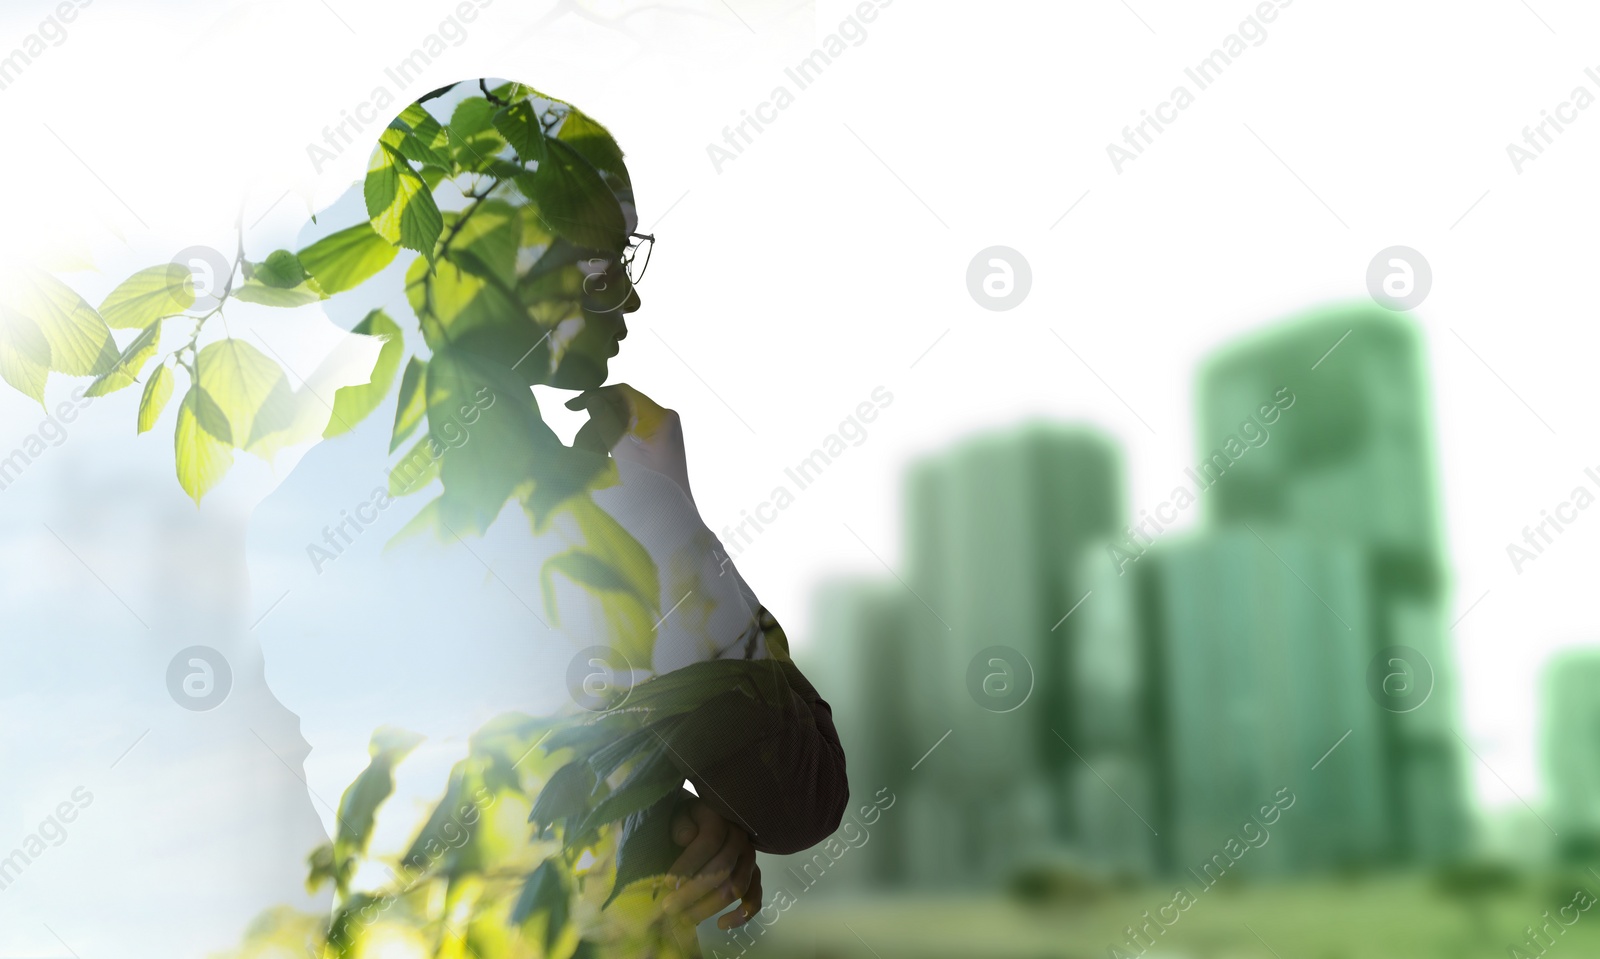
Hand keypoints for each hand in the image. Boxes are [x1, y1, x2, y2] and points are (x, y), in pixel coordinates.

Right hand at [567, 383, 692, 499]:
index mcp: (662, 417)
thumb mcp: (626, 457)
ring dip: (600, 431)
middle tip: (578, 440)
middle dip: (596, 419)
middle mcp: (663, 417)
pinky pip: (627, 432)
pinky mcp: (654, 442)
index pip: (624, 393)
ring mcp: (660, 429)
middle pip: (622, 406)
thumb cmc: (653, 491)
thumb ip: (609, 426)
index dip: (596, 395)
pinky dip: (610, 440)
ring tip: (584, 449)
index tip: (570, 407)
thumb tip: (592, 400)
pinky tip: (597, 452)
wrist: (672, 519)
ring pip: (622, 420)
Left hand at [663, 799, 761, 929]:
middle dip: (693, 892)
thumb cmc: (688, 823)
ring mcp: (750, 860)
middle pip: (722, 869)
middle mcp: (740, 839)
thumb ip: (681, 825)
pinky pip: (755, 899)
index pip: (708, 843)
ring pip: (736, 887)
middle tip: (669, 908)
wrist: (707, 821)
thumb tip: (686, 838)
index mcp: (721, 821)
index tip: (667, 884)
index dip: (689, 864)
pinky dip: (741, 915)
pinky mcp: (754, 876)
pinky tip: (721, 924)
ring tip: (685, 918)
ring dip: (710, 907)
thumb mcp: (680, 816)